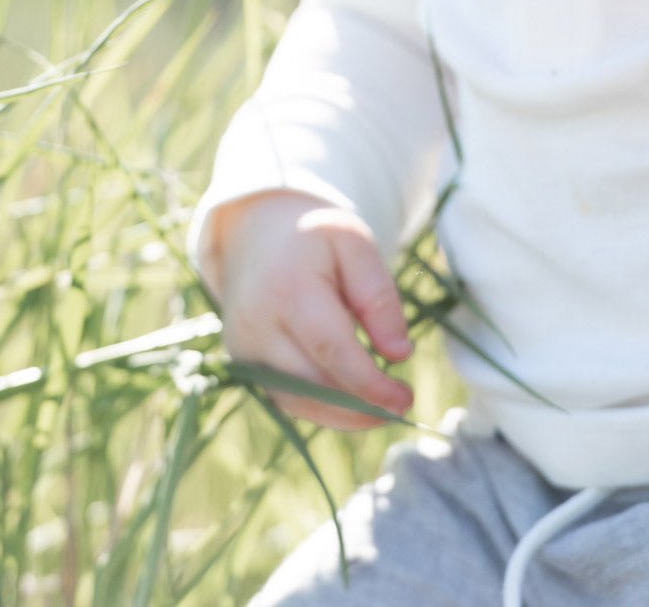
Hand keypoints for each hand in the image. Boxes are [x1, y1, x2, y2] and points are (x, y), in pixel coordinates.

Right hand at [209, 191, 413, 429]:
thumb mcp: (355, 246)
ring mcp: (243, 347)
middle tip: (402, 404)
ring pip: (296, 401)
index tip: (405, 398)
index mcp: (288, 286)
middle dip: (361, 407)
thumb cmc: (314, 237)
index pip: (331, 349)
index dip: (370, 384)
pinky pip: (284, 398)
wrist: (256, 232)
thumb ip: (378, 297)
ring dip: (343, 415)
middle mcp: (256, 323)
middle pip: (312, 384)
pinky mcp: (242, 362)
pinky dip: (320, 407)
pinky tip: (351, 401)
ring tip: (381, 408)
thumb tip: (400, 354)